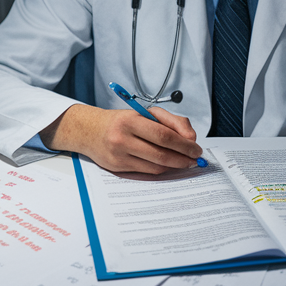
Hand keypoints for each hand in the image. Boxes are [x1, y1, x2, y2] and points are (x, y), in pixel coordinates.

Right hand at [40, 104, 202, 173]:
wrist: (90, 131)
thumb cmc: (121, 121)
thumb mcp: (145, 113)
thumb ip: (171, 121)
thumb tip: (190, 138)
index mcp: (131, 120)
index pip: (164, 135)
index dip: (184, 144)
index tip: (196, 148)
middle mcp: (123, 138)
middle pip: (162, 153)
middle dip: (183, 157)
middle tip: (195, 158)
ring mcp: (119, 155)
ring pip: (156, 166)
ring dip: (175, 166)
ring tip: (185, 161)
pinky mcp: (118, 168)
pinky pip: (147, 172)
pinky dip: (162, 169)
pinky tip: (169, 165)